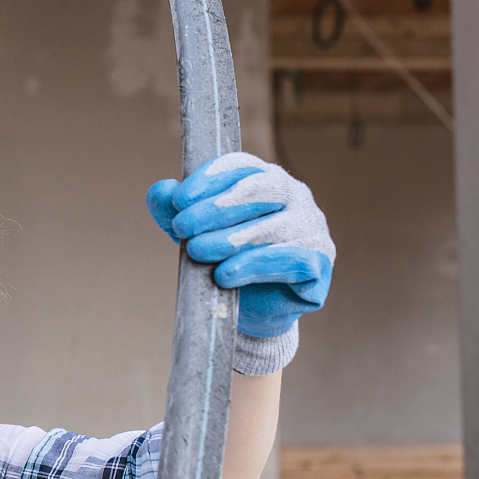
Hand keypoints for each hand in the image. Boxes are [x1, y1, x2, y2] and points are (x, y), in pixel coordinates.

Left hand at [147, 153, 334, 338]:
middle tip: (181, 228)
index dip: (210, 178)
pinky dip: (254, 266)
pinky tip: (225, 275)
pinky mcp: (320, 262)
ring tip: (197, 252)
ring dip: (230, 240)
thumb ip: (175, 212)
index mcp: (266, 179)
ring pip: (273, 227)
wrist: (255, 311)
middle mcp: (295, 197)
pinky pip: (291, 259)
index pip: (242, 166)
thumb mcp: (196, 234)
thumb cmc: (229, 263)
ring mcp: (313, 227)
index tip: (179, 199)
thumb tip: (158, 190)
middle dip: (216, 208)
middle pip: (259, 190)